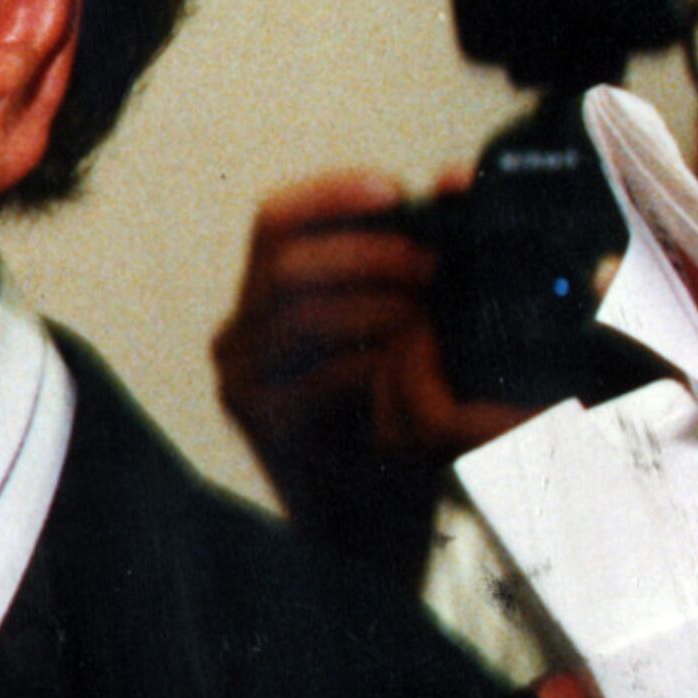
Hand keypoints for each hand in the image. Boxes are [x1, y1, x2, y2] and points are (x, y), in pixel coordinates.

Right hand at [211, 168, 538, 573]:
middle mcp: (243, 326)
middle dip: (368, 254)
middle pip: (285, 256)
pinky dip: (369, 363)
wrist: (382, 518)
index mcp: (273, 294)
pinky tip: (408, 368)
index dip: (330, 196)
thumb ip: (424, 254)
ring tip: (430, 320)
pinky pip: (312, 370)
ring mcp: (243, 373)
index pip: (277, 219)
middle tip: (434, 269)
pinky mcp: (259, 417)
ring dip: (375, 307)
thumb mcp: (414, 321)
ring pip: (298, 308)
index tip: (394, 189)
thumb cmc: (403, 416)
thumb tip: (454, 178)